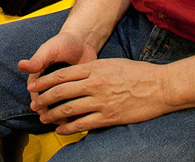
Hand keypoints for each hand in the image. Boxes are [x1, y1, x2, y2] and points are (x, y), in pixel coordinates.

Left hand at [25, 51, 173, 133]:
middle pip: (61, 92)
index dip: (45, 82)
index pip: (62, 75)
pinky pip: (84, 123)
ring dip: (52, 114)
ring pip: (69, 109)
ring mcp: (101, 101)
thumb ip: (93, 69)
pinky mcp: (109, 117)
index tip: (34, 87)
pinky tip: (61, 129)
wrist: (160, 86)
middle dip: (44, 99)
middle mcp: (95, 84)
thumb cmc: (138, 73)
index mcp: (95, 68)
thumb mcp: (112, 63)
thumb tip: (77, 75)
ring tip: (43, 117)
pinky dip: (69, 127)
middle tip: (34, 104)